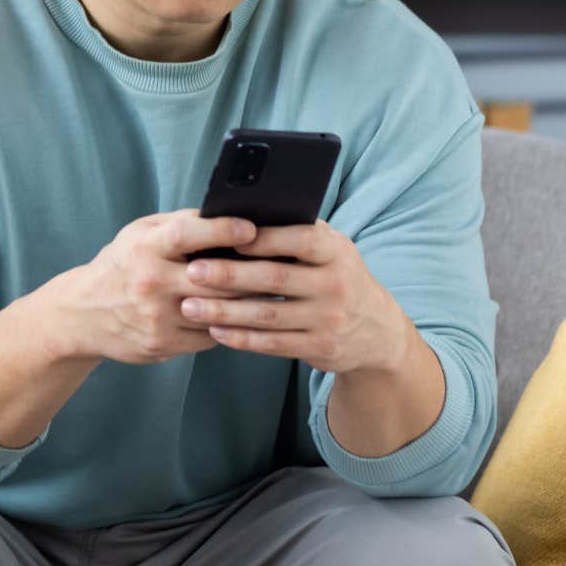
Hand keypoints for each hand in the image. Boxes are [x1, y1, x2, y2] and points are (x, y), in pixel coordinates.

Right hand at [60, 208, 259, 363]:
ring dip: (247, 303)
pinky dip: (226, 325)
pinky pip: (209, 336)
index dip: (222, 230)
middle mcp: (150, 282)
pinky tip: (237, 317)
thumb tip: (226, 214)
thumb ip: (178, 224)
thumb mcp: (138, 234)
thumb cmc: (120, 267)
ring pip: (219, 311)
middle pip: (215, 278)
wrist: (81, 315)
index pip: (187, 234)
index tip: (250, 229)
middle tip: (279, 267)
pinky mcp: (162, 343)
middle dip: (251, 273)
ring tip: (270, 293)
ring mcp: (156, 316)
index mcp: (145, 248)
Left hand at [179, 220, 411, 374]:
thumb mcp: (329, 251)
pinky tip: (214, 331)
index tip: (223, 238)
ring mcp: (328, 319)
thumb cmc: (334, 276)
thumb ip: (294, 234)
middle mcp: (335, 284)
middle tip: (191, 272)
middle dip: (229, 275)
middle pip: (275, 278)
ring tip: (189, 306)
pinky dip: (241, 338)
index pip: (299, 240)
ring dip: (225, 312)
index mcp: (336, 251)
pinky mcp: (320, 347)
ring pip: (268, 315)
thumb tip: (237, 217)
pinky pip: (273, 343)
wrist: (376, 330)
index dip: (262, 240)